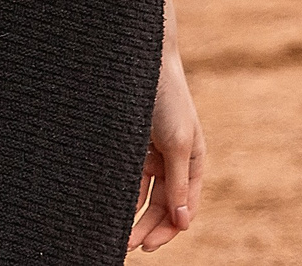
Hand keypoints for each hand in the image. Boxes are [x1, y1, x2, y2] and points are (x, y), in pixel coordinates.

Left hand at [130, 47, 204, 249]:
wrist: (140, 56)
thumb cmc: (166, 97)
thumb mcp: (176, 142)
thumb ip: (178, 181)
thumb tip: (183, 221)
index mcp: (193, 163)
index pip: (182, 208)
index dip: (166, 230)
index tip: (146, 247)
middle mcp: (174, 161)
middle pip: (162, 205)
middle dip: (146, 227)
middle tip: (125, 247)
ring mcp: (152, 151)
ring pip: (143, 194)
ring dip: (131, 214)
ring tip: (115, 235)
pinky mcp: (131, 142)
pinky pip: (127, 175)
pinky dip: (120, 192)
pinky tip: (108, 207)